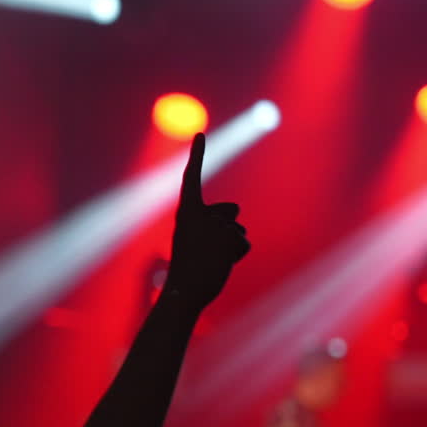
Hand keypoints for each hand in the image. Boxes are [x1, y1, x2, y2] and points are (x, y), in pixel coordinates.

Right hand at [164, 133, 250, 311]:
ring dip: (232, 247)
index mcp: (185, 212)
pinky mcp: (229, 236)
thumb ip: (214, 222)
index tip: (199, 134)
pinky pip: (244, 244)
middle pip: (230, 212)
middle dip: (230, 228)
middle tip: (208, 251)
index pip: (190, 179)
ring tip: (212, 261)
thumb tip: (236, 213)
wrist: (183, 292)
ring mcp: (214, 224)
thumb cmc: (187, 267)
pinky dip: (237, 256)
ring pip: (238, 230)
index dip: (197, 156)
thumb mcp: (196, 240)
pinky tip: (222, 265)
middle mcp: (198, 213)